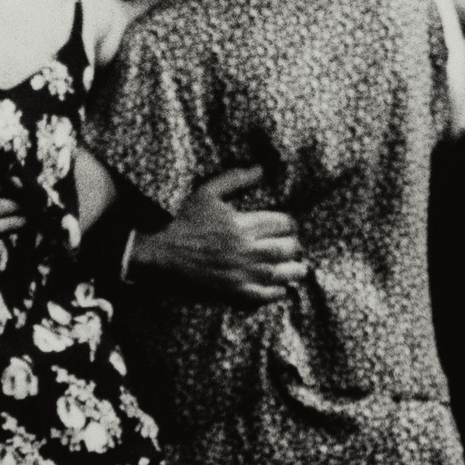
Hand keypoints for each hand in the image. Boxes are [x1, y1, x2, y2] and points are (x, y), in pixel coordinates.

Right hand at [130, 165, 306, 304]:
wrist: (166, 255)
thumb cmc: (187, 222)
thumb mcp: (207, 193)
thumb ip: (235, 179)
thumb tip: (260, 169)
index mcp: (242, 223)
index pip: (282, 223)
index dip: (290, 224)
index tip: (288, 227)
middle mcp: (245, 248)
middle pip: (286, 248)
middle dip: (294, 246)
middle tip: (293, 246)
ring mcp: (241, 272)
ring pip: (281, 273)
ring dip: (295, 271)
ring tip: (299, 268)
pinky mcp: (234, 291)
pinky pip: (264, 295)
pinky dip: (277, 292)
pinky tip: (281, 287)